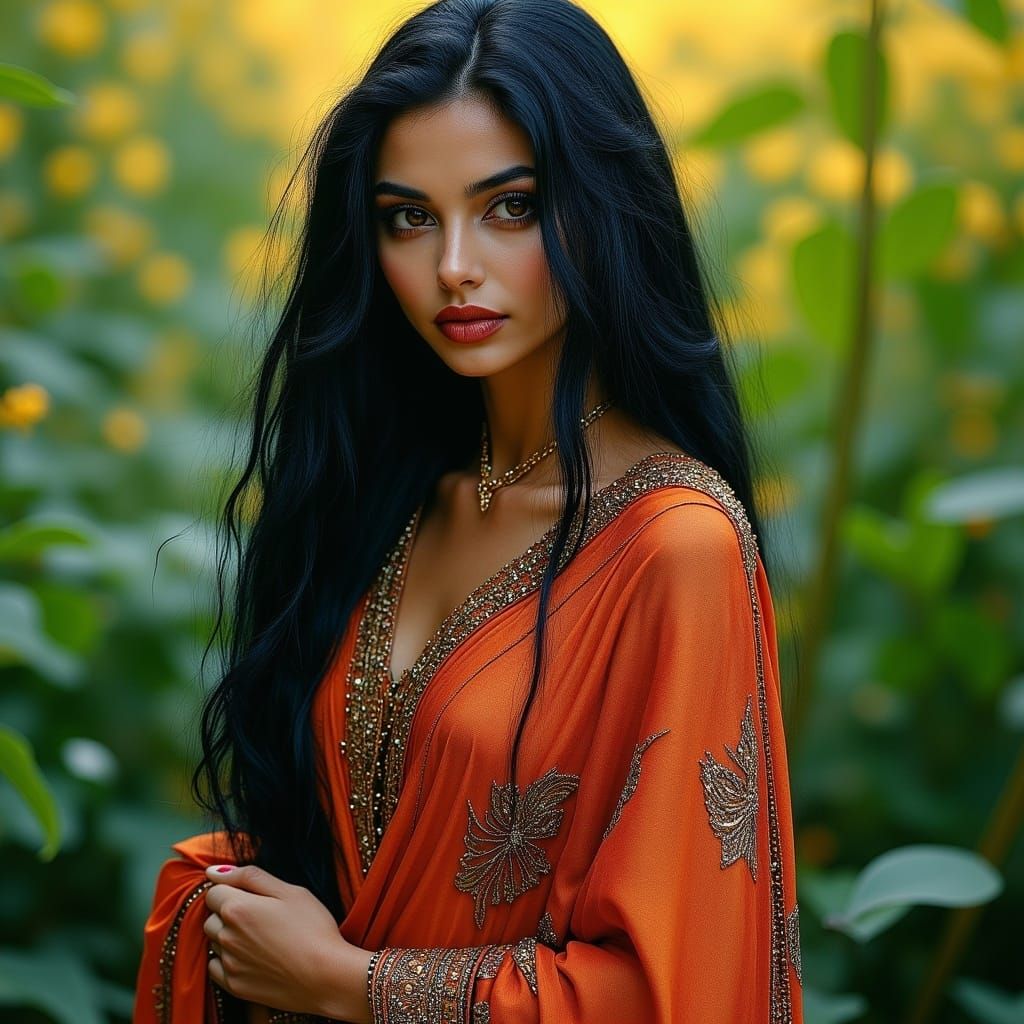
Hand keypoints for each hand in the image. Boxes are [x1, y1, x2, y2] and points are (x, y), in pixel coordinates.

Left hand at [203, 863, 371, 1020]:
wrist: (326, 976)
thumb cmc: (312, 928)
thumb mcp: (289, 891)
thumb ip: (250, 876)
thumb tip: (213, 871)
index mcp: (238, 908)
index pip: (213, 892)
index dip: (231, 890)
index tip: (253, 897)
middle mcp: (226, 936)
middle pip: (211, 917)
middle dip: (227, 913)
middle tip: (259, 916)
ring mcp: (229, 964)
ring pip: (214, 942)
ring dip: (228, 936)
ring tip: (260, 938)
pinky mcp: (234, 986)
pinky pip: (215, 968)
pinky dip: (227, 960)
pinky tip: (252, 957)